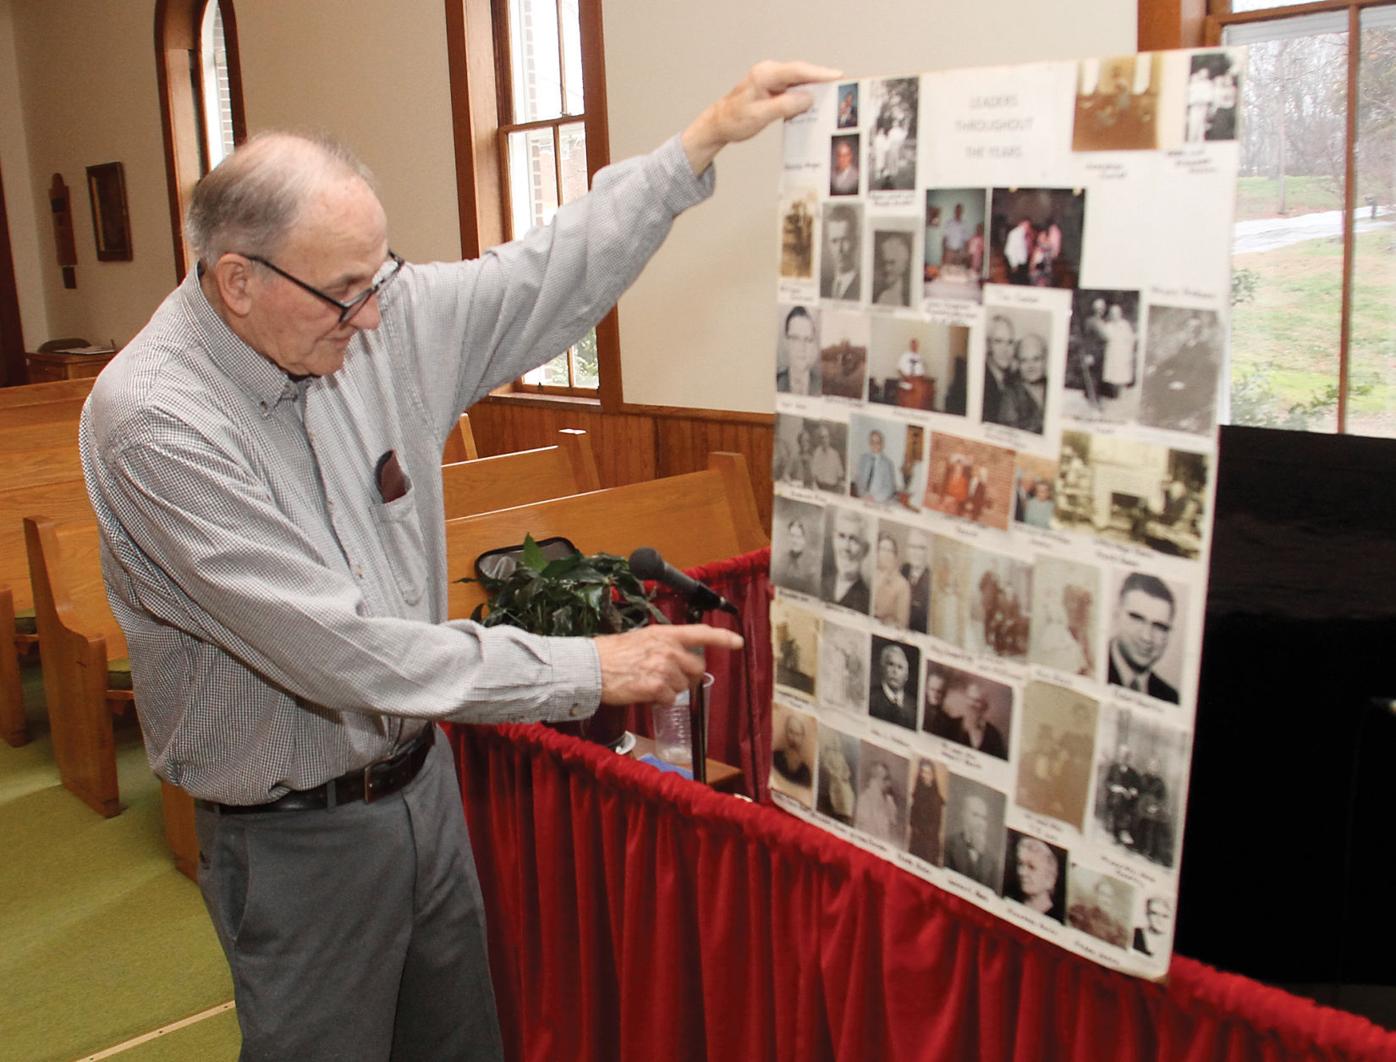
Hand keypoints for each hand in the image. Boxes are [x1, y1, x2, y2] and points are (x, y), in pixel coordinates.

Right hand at [595, 624, 743, 705]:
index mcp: (666, 634)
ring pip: (683, 686)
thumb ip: (665, 644)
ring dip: (670, 689)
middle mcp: (668, 649)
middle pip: (697, 668)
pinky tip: (644, 692)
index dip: (723, 638)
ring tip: (648, 682)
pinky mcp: (656, 687)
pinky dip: (660, 700)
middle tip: (668, 677)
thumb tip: (681, 657)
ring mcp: (664, 668)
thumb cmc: (612, 653)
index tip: (738, 642)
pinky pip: (670, 699)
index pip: (701, 633)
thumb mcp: (643, 638)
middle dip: (688, 676)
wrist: (592, 667)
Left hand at [682, 60, 841, 174]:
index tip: (837, 76)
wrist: (719, 123)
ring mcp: (771, 79)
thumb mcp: (759, 116)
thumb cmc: (734, 120)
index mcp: (764, 75)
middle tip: (842, 85)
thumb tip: (807, 98)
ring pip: (798, 80)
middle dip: (822, 78)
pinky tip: (815, 101)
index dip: (819, 74)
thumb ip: (784, 106)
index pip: (797, 71)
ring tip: (833, 94)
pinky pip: (793, 87)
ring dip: (814, 87)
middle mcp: (768, 72)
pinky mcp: (772, 87)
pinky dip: (804, 93)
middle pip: (801, 72)